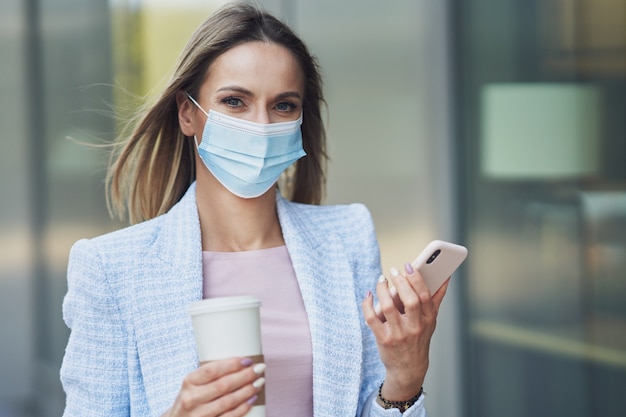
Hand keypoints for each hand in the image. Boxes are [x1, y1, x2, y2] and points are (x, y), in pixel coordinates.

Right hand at [163, 357, 264, 416]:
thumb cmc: (190, 399)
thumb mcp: (193, 384)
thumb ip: (210, 375)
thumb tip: (241, 363)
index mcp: (189, 382)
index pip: (212, 370)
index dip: (232, 364)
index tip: (248, 360)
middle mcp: (192, 399)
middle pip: (224, 385)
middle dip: (245, 376)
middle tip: (260, 369)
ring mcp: (200, 415)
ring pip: (229, 401)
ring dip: (247, 390)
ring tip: (259, 382)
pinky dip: (243, 408)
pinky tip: (252, 399)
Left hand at [362, 263, 448, 401]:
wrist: (408, 368)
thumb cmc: (419, 337)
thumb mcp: (431, 320)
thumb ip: (437, 298)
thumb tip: (446, 276)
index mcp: (428, 319)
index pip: (424, 296)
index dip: (416, 279)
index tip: (408, 266)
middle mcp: (415, 327)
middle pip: (409, 300)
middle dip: (400, 282)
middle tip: (394, 271)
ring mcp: (398, 334)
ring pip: (388, 307)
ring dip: (382, 289)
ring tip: (381, 280)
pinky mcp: (383, 339)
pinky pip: (372, 317)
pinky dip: (367, 304)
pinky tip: (369, 294)